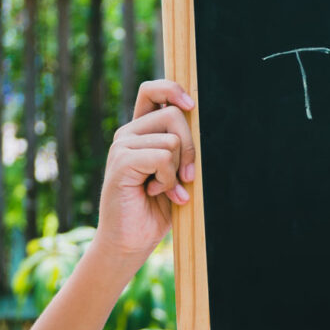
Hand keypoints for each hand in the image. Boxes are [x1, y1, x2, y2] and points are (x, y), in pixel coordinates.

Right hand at [93, 80, 196, 263]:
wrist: (131, 240)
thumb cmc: (158, 208)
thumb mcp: (178, 174)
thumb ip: (183, 149)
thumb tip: (208, 127)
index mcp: (142, 131)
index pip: (153, 91)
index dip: (173, 89)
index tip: (192, 106)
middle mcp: (129, 133)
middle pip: (173, 115)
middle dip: (191, 148)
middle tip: (187, 177)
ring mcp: (122, 146)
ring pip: (172, 140)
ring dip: (177, 171)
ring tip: (164, 190)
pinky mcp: (121, 162)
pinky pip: (161, 157)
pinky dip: (167, 180)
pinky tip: (156, 193)